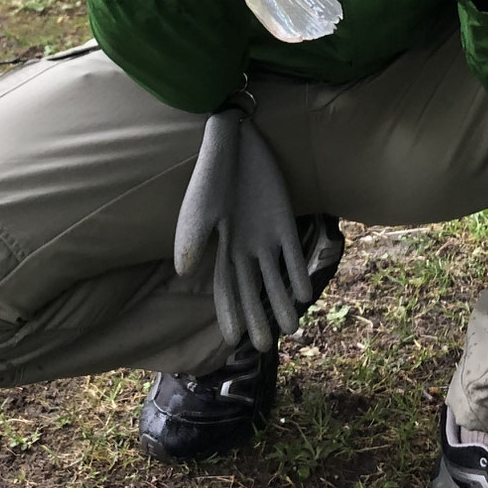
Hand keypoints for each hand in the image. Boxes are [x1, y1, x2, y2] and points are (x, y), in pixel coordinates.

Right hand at [173, 105, 311, 351]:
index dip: (229, 313)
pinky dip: (297, 273)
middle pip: (250, 290)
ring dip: (281, 302)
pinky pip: (292, 253)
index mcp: (218, 248)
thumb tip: (182, 273)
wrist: (235, 141)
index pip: (224, 288)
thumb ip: (193, 238)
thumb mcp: (200, 206)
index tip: (234, 342)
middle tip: (267, 346)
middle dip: (257, 317)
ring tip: (293, 328)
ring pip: (273, 277)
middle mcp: (242, 248)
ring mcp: (264, 237)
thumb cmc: (211, 174)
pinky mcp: (283, 222)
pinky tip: (306, 293)